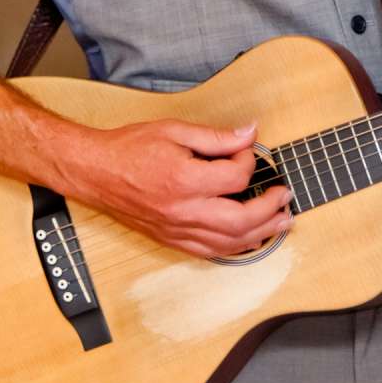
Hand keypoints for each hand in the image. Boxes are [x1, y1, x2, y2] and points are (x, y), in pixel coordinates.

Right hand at [67, 118, 291, 258]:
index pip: (236, 178)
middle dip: (270, 210)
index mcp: (184, 179)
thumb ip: (216, 137)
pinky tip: (249, 240)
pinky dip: (234, 248)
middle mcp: (182, 210)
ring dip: (261, 234)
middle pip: (240, 221)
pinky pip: (209, 252)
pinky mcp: (170, 240)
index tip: (248, 152)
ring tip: (281, 223)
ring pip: (228, 243)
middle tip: (285, 197)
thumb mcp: (175, 130)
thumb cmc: (130, 148)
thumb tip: (249, 133)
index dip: (250, 162)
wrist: (95, 172)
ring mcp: (176, 230)